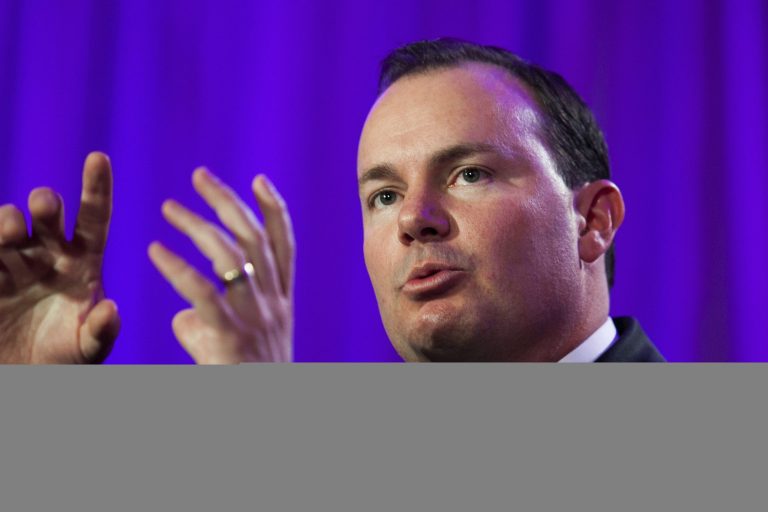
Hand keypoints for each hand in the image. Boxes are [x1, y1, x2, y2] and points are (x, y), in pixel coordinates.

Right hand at [0, 152, 119, 362]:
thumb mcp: (87, 351)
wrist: (22, 378)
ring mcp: (10, 263)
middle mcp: (46, 254)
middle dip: (45, 205)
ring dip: (6, 222)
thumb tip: (111, 309)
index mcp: (82, 263)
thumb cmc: (63, 359)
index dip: (97, 187)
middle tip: (45, 206)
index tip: (98, 157)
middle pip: (47, 216)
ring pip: (6, 227)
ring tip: (9, 229)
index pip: (93, 218)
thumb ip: (101, 332)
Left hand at [148, 168, 294, 363]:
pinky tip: (155, 252)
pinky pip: (203, 293)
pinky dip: (178, 268)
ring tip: (167, 208)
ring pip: (233, 257)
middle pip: (255, 238)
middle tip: (197, 176)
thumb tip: (182, 314)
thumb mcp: (239, 345)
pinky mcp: (230, 337)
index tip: (257, 178)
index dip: (273, 208)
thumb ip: (211, 322)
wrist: (262, 414)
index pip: (284, 244)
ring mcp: (256, 318)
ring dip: (198, 226)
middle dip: (227, 201)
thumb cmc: (246, 380)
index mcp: (282, 300)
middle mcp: (274, 303)